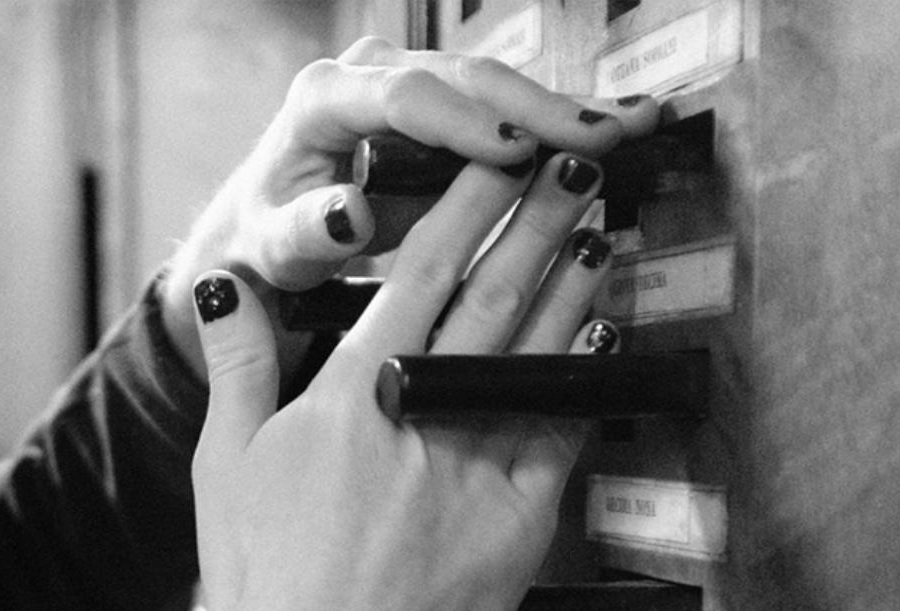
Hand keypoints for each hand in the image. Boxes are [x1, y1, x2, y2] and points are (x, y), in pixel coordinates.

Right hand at [152, 153, 621, 610]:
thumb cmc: (260, 581)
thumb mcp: (222, 461)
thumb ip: (238, 363)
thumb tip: (227, 287)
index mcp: (351, 392)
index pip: (421, 274)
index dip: (466, 209)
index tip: (495, 164)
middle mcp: (423, 413)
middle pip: (496, 294)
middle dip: (540, 222)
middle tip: (575, 170)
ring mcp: (480, 463)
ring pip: (540, 351)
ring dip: (575, 285)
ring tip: (601, 234)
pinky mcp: (520, 520)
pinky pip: (566, 430)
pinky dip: (587, 377)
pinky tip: (603, 342)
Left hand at [157, 36, 656, 378]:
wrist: (264, 226)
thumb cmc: (265, 241)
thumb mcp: (273, 248)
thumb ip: (305, 234)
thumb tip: (346, 214)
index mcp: (322, 100)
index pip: (404, 98)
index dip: (463, 123)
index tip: (517, 151)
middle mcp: (367, 73)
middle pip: (463, 80)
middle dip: (538, 108)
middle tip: (603, 137)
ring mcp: (408, 79)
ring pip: (495, 84)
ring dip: (566, 107)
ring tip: (635, 125)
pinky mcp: (439, 101)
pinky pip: (504, 103)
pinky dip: (560, 117)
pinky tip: (618, 125)